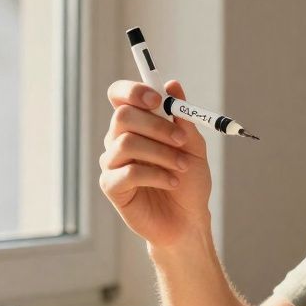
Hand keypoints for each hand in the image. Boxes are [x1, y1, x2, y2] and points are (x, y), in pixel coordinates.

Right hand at [99, 79, 211, 246]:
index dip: (134, 91)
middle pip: (122, 116)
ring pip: (126, 143)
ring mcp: (112, 163)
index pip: (119, 95)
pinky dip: (156, 175)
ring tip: (182, 167)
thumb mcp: (194, 146)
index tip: (158, 99)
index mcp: (137, 124)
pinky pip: (129, 172)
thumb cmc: (189, 181)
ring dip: (161, 153)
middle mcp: (118, 139)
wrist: (188, 219)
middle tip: (180, 139)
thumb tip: (173, 85)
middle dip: (156, 124)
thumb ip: (183, 117)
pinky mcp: (112, 186)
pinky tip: (171, 182)